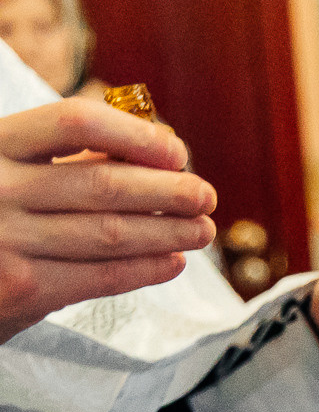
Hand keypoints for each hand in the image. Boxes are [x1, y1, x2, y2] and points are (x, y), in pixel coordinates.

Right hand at [0, 98, 216, 341]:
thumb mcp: (4, 169)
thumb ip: (57, 160)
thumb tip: (148, 151)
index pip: (73, 122)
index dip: (134, 135)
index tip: (175, 151)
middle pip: (103, 184)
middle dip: (168, 191)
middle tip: (205, 196)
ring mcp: (6, 240)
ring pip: (109, 233)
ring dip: (168, 232)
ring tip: (201, 230)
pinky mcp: (20, 289)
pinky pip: (100, 276)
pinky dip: (146, 268)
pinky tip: (171, 261)